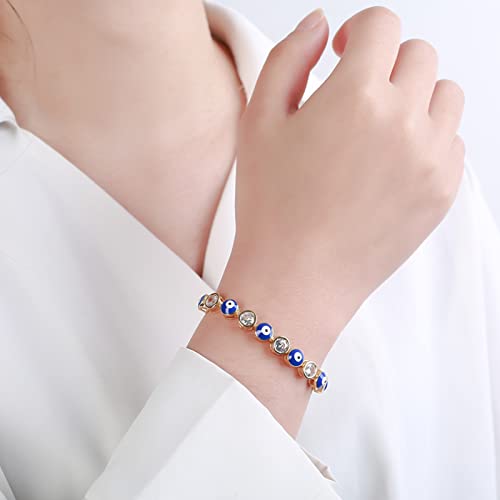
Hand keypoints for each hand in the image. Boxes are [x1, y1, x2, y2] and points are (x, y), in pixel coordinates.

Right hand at [231, 6, 463, 329]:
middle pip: (418, 56)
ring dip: (414, 97)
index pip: (383, 26)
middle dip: (386, 65)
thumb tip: (320, 26)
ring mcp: (430, 159)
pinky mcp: (442, 192)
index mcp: (356, 96)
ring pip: (444, 95)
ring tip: (379, 128)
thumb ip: (288, 58)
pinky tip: (391, 163)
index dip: (360, 32)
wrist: (296, 278)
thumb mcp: (258, 122)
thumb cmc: (272, 208)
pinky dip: (427, 139)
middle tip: (358, 95)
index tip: (346, 53)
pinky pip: (451, 141)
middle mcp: (403, 121)